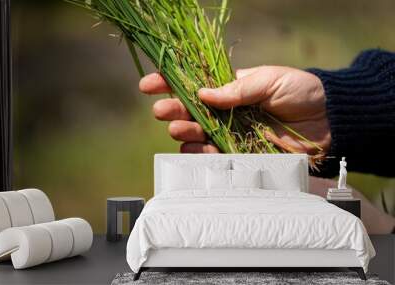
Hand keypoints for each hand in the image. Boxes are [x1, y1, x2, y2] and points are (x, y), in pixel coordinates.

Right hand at [139, 66, 330, 152]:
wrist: (328, 121)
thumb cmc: (301, 92)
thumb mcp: (270, 80)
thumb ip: (238, 89)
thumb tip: (203, 94)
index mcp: (231, 88)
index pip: (195, 84)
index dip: (170, 82)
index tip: (150, 84)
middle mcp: (226, 111)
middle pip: (191, 111)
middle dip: (173, 110)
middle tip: (162, 111)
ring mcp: (231, 133)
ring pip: (199, 134)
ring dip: (185, 132)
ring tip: (178, 129)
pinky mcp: (241, 153)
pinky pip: (215, 155)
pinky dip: (202, 154)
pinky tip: (193, 148)